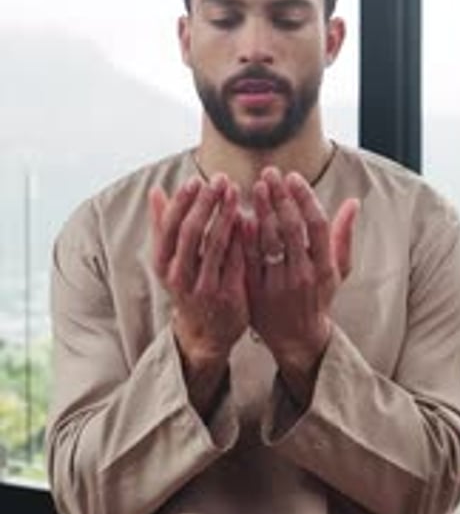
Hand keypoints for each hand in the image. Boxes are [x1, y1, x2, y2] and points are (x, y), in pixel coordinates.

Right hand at [149, 174, 248, 410]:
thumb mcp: (169, 261)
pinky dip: (242, 237)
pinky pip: (237, 260)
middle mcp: (180, 276)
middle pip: (192, 232)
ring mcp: (204, 287)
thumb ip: (162, 225)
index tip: (196, 179)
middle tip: (220, 179)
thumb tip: (155, 191)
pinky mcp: (229, 295)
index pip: (169, 226)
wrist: (206, 334)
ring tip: (235, 191)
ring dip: (226, 214)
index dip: (183, 202)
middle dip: (206, 203)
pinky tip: (250, 217)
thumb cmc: (188, 286)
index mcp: (163, 264)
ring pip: (216, 244)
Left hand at [241, 167, 358, 398]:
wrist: (297, 339)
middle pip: (290, 229)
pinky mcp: (255, 293)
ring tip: (255, 188)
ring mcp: (277, 285)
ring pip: (268, 243)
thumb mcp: (337, 271)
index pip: (316, 225)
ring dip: (261, 212)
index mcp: (324, 268)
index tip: (293, 177)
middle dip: (279, 198)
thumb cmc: (318, 298)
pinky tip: (240, 216)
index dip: (304, 198)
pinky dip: (244, 238)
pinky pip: (248, 260)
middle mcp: (302, 275)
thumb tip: (353, 203)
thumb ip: (343, 236)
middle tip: (269, 174)